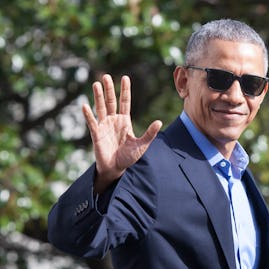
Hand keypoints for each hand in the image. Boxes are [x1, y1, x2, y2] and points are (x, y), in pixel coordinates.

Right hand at [82, 74, 161, 192]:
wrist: (116, 168)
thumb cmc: (128, 157)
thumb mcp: (142, 145)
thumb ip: (150, 133)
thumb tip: (159, 122)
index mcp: (124, 121)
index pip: (125, 102)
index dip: (125, 90)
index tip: (125, 77)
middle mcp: (113, 120)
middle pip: (111, 101)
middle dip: (109, 89)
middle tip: (106, 76)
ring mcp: (104, 126)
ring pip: (101, 108)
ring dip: (98, 96)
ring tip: (96, 84)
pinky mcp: (96, 134)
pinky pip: (92, 123)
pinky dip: (88, 115)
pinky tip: (85, 105)